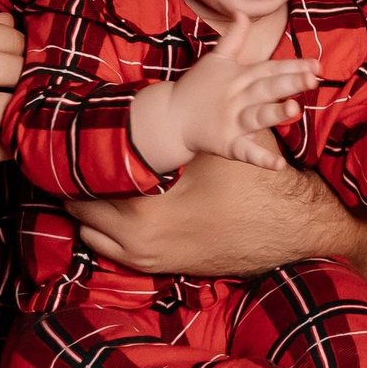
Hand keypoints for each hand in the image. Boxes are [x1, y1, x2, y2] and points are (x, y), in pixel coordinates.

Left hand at [67, 155, 360, 277]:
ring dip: (91, 207)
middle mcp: (134, 242)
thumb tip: (137, 101)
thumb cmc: (253, 187)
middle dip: (79, 183)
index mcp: (140, 211)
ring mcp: (146, 259)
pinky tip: (123, 201)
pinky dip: (108, 227)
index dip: (77, 159)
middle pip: (78, 209)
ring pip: (91, 232)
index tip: (73, 140)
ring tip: (100, 177)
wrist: (293, 232)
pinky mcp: (160, 266)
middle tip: (82, 155)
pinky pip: (111, 248)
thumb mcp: (213, 148)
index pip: (84, 185)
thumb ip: (175, 129)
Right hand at [166, 14, 317, 169]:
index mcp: (240, 76)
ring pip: (256, 116)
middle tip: (312, 80)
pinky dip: (261, 158)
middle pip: (266, 88)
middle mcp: (238, 97)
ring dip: (274, 114)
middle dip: (289, 83)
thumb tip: (242, 12)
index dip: (293, 66)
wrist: (169, 117)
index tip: (317, 65)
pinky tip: (280, 165)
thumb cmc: (197, 87)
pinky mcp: (226, 144)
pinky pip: (245, 152)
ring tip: (295, 110)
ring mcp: (231, 121)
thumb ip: (234, 37)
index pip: (270, 69)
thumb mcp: (216, 59)